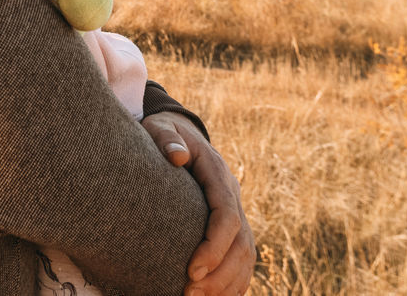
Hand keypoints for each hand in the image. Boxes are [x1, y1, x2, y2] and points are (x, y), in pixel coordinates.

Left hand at [142, 111, 254, 295]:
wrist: (181, 132)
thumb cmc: (165, 132)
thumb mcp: (161, 127)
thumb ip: (166, 137)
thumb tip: (178, 155)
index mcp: (218, 173)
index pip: (226, 214)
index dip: (214, 245)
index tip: (191, 269)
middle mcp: (232, 195)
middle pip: (240, 243)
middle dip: (219, 274)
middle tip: (188, 293)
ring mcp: (235, 211)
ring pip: (245, 255)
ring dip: (226, 283)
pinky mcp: (231, 225)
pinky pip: (242, 259)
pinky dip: (234, 282)